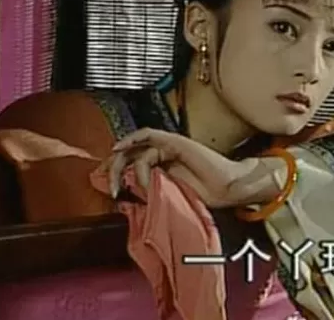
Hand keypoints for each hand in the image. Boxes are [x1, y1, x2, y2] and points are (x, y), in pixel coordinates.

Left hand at [104, 128, 274, 208]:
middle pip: (126, 156)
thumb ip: (148, 193)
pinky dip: (131, 138)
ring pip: (134, 149)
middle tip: (112, 190)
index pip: (128, 165)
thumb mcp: (166, 197)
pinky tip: (120, 148)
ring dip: (125, 166)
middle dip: (112, 171)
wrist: (225, 188)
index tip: (108, 190)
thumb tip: (124, 199)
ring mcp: (167, 146)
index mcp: (158, 168)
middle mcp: (160, 155)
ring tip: (128, 185)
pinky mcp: (174, 141)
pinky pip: (148, 134)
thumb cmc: (203, 195)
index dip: (113, 174)